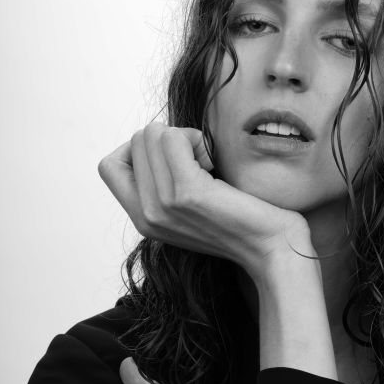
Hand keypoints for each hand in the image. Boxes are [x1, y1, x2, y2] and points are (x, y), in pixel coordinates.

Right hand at [97, 121, 313, 280]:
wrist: (272, 249)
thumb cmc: (242, 221)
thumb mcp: (190, 206)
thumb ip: (165, 183)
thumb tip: (157, 137)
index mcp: (143, 220)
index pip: (110, 165)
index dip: (140, 150)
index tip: (176, 162)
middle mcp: (146, 215)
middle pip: (136, 141)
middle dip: (170, 138)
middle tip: (200, 164)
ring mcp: (162, 205)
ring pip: (151, 135)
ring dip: (185, 137)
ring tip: (208, 165)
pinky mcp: (186, 193)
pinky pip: (172, 137)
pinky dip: (196, 139)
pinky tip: (214, 164)